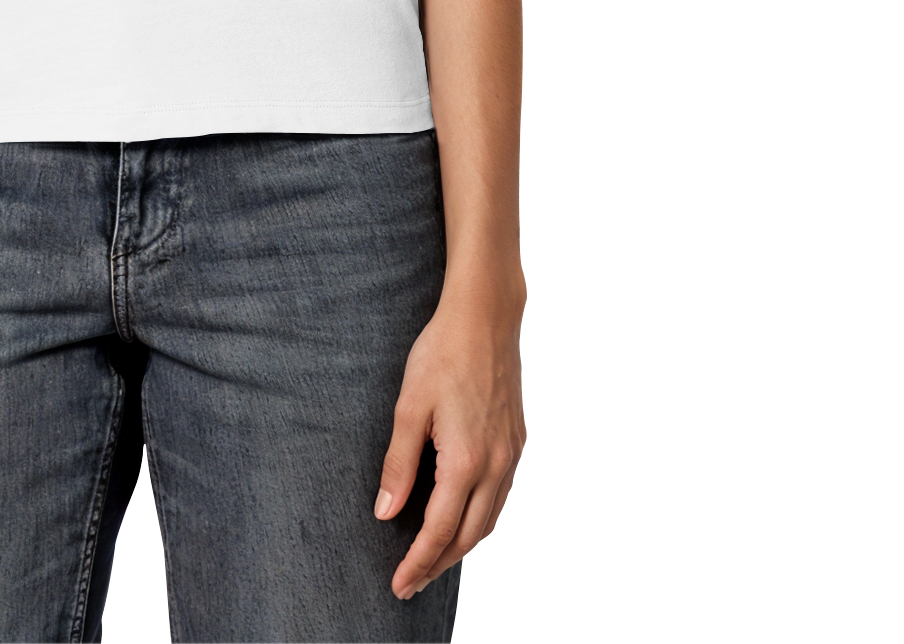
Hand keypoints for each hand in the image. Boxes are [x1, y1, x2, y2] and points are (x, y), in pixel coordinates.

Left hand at [373, 293, 525, 599]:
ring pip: (489, 521)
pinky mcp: (517, 442)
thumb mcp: (409, 407)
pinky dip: (479, 520)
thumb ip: (399, 464)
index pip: (439, 530)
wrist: (485, 319)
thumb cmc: (441, 355)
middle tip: (411, 583)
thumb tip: (386, 512)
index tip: (399, 584)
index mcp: (466, 462)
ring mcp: (511, 456)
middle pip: (468, 537)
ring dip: (460, 546)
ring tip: (433, 560)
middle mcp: (496, 466)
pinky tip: (461, 519)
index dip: (418, 562)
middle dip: (438, 564)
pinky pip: (500, 498)